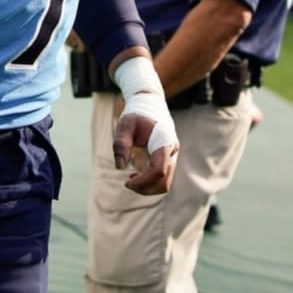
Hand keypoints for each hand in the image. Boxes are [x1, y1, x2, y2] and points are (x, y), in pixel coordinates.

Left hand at [109, 57, 178, 195]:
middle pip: (164, 181)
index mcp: (163, 141)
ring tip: (130, 180)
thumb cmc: (136, 114)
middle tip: (126, 183)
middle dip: (145, 187)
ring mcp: (172, 156)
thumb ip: (121, 144)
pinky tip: (136, 176)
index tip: (126, 182)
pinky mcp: (168, 159)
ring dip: (148, 188)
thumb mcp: (125, 124)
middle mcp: (172, 150)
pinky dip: (150, 183)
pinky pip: (163, 179)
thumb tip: (119, 167)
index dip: (143, 181)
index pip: (158, 170)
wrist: (150, 104)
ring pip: (165, 183)